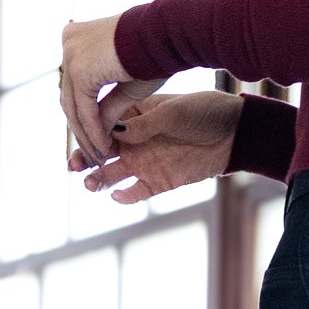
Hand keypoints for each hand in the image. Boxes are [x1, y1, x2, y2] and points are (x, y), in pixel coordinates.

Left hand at [58, 13, 161, 161]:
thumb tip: (96, 133)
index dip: (84, 116)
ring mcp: (71, 54)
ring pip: (73, 106)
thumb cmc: (156, 53)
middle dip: (82, 130)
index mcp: (77, 38)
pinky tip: (104, 147)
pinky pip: (84, 109)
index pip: (75, 86)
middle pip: (70, 97)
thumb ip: (107, 105)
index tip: (96, 138)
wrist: (168, 33)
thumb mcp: (126, 84)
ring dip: (87, 135)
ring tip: (100, 156)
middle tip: (94, 154)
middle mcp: (70, 43)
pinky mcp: (79, 69)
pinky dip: (94, 131)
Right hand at [72, 90, 243, 202]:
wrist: (235, 134)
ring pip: (112, 173)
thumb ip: (146, 124)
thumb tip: (117, 133)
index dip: (88, 132)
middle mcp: (133, 139)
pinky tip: (117, 195)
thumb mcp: (174, 113)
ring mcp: (144, 161)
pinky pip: (135, 192)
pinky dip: (125, 196)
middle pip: (100, 150)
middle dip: (84, 157)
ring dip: (98, 179)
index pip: (101, 124)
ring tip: (89, 184)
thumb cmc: (204, 113)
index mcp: (132, 115)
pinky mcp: (158, 182)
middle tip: (73, 165)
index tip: (80, 137)